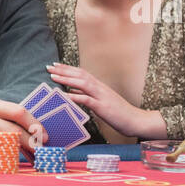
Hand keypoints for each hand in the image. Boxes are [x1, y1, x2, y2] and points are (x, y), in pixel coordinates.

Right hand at [0, 98, 43, 163]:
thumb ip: (3, 117)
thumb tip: (35, 132)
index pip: (18, 112)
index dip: (35, 126)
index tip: (45, 137)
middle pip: (14, 133)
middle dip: (31, 146)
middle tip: (39, 155)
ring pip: (4, 149)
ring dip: (18, 157)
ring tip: (23, 161)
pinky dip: (3, 164)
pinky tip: (6, 165)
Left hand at [45, 63, 164, 138]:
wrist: (135, 120)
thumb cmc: (118, 113)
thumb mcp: (100, 102)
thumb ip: (86, 95)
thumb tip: (71, 91)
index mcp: (99, 86)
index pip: (82, 73)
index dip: (68, 68)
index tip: (55, 65)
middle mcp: (100, 88)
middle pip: (80, 75)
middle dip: (64, 70)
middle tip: (49, 66)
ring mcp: (102, 96)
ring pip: (82, 83)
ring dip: (66, 79)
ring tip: (53, 76)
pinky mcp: (102, 107)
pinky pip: (86, 100)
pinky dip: (74, 96)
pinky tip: (64, 95)